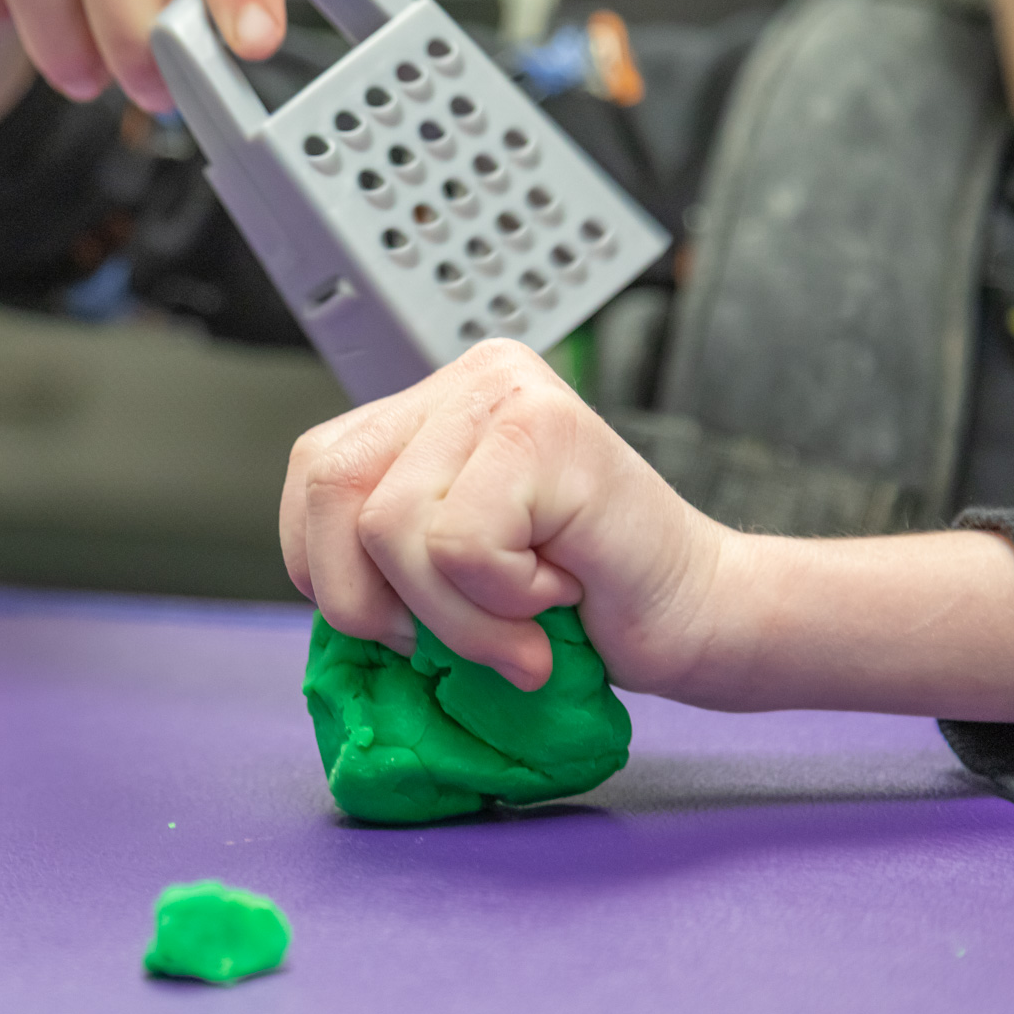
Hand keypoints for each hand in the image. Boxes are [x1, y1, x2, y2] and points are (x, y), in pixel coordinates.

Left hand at [279, 339, 730, 693]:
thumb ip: (379, 555)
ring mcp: (509, 391)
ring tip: (527, 615)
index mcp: (430, 405)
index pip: (315, 474)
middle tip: (462, 635)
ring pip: (392, 527)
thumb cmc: (577, 608)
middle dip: (376, 600)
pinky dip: (501, 604)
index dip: (332, 570)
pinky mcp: (548, 427)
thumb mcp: (444, 574)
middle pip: (336, 491)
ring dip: (456, 616)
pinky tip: (561, 590)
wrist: (699, 618)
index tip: (408, 619)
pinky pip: (459, 544)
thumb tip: (318, 587)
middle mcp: (468, 379)